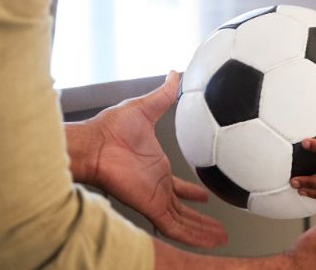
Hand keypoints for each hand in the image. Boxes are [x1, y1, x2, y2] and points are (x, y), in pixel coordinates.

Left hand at [65, 71, 227, 248]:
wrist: (94, 143)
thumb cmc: (110, 127)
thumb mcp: (146, 107)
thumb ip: (163, 95)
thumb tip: (173, 75)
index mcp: (156, 168)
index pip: (177, 186)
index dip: (190, 192)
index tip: (204, 195)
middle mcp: (156, 186)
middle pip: (182, 209)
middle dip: (200, 220)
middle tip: (219, 228)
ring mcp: (154, 198)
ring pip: (183, 222)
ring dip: (202, 231)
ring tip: (221, 238)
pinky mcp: (150, 206)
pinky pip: (176, 227)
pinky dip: (193, 236)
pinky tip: (209, 241)